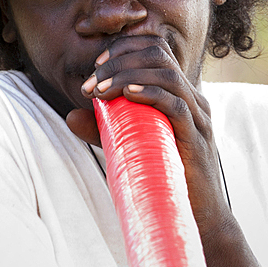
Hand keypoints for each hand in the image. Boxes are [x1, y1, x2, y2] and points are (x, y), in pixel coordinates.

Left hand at [66, 35, 230, 236]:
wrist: (196, 217)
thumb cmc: (162, 178)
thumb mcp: (128, 146)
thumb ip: (103, 129)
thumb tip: (70, 116)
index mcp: (179, 94)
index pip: (155, 50)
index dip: (123, 49)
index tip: (95, 67)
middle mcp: (192, 99)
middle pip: (159, 55)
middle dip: (119, 61)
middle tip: (90, 84)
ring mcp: (197, 117)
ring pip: (166, 75)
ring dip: (127, 76)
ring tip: (100, 91)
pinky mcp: (197, 137)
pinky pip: (176, 105)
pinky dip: (149, 94)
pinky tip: (127, 97)